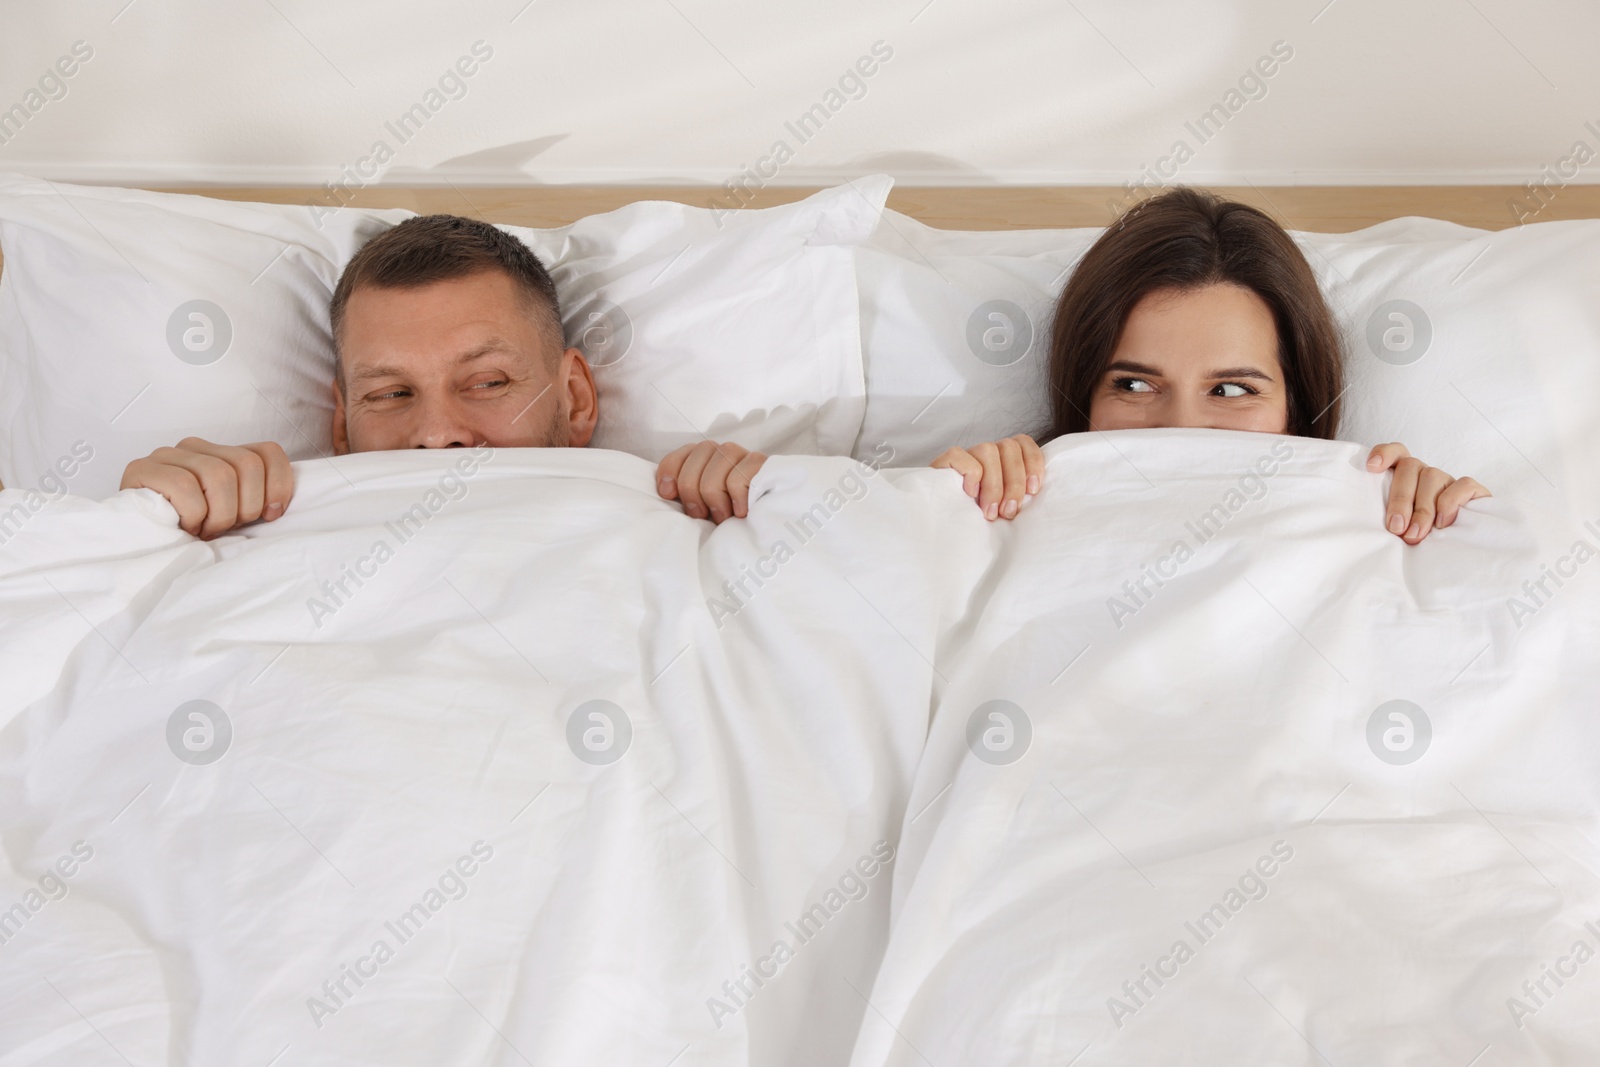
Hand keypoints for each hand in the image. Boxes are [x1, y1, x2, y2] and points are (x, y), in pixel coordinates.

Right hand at [119, 438, 293, 539]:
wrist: (138, 543)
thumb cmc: (191, 530)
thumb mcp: (234, 514)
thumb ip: (255, 499)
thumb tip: (278, 507)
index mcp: (223, 453)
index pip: (268, 452)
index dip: (278, 486)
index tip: (269, 515)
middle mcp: (197, 447)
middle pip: (248, 465)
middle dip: (246, 507)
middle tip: (226, 527)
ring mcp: (168, 455)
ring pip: (220, 475)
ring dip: (218, 515)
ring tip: (203, 529)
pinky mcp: (142, 468)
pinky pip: (185, 488)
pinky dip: (192, 515)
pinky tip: (184, 526)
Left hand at [656, 441, 767, 523]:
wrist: (770, 529)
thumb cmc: (731, 521)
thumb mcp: (703, 508)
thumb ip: (685, 495)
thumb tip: (665, 491)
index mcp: (706, 459)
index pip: (680, 455)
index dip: (669, 472)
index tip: (668, 495)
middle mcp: (724, 451)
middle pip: (697, 456)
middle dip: (693, 492)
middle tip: (703, 514)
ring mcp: (744, 456)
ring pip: (716, 468)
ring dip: (715, 500)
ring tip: (725, 517)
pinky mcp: (764, 465)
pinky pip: (737, 478)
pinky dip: (736, 499)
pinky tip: (742, 512)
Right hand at [931, 434, 1044, 520]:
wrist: (939, 528)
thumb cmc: (975, 521)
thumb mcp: (1003, 509)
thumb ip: (1018, 499)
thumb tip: (1037, 498)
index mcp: (1002, 461)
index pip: (1022, 443)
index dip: (1033, 462)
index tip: (1033, 490)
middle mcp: (984, 455)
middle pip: (1009, 446)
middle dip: (1014, 482)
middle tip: (1008, 512)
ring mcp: (964, 457)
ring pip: (988, 449)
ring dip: (994, 484)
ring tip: (989, 511)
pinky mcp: (942, 463)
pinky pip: (961, 455)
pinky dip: (971, 475)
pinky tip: (969, 495)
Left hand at [1366, 442, 1489, 543]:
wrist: (1462, 550)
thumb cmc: (1421, 538)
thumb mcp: (1402, 528)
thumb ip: (1393, 519)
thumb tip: (1386, 527)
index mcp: (1405, 478)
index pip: (1396, 453)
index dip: (1385, 454)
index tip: (1371, 468)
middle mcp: (1426, 474)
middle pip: (1409, 467)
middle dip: (1400, 500)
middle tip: (1397, 528)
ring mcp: (1449, 480)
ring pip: (1432, 476)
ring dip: (1422, 508)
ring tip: (1416, 534)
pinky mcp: (1473, 490)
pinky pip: (1463, 485)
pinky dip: (1451, 503)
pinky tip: (1443, 523)